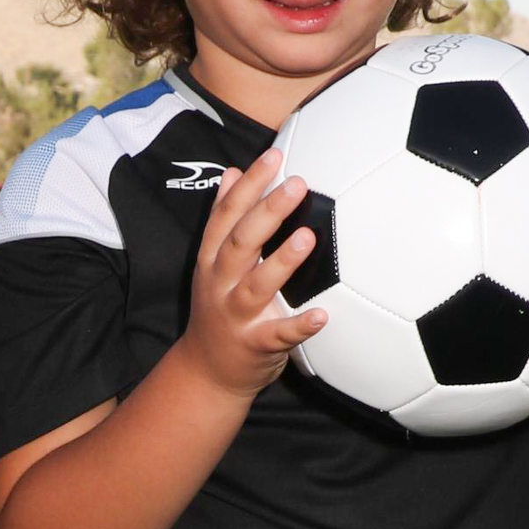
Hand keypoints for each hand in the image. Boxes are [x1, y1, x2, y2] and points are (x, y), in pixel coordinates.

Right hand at [177, 147, 329, 400]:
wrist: (206, 372)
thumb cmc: (220, 309)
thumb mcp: (212, 263)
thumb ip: (223, 220)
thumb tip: (233, 172)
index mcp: (212, 260)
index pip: (226, 216)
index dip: (248, 185)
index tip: (274, 155)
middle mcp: (220, 284)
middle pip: (240, 243)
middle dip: (266, 212)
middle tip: (297, 184)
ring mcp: (236, 316)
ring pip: (257, 286)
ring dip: (281, 263)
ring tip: (306, 238)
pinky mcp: (255, 345)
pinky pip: (279, 335)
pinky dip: (300, 327)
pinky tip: (322, 316)